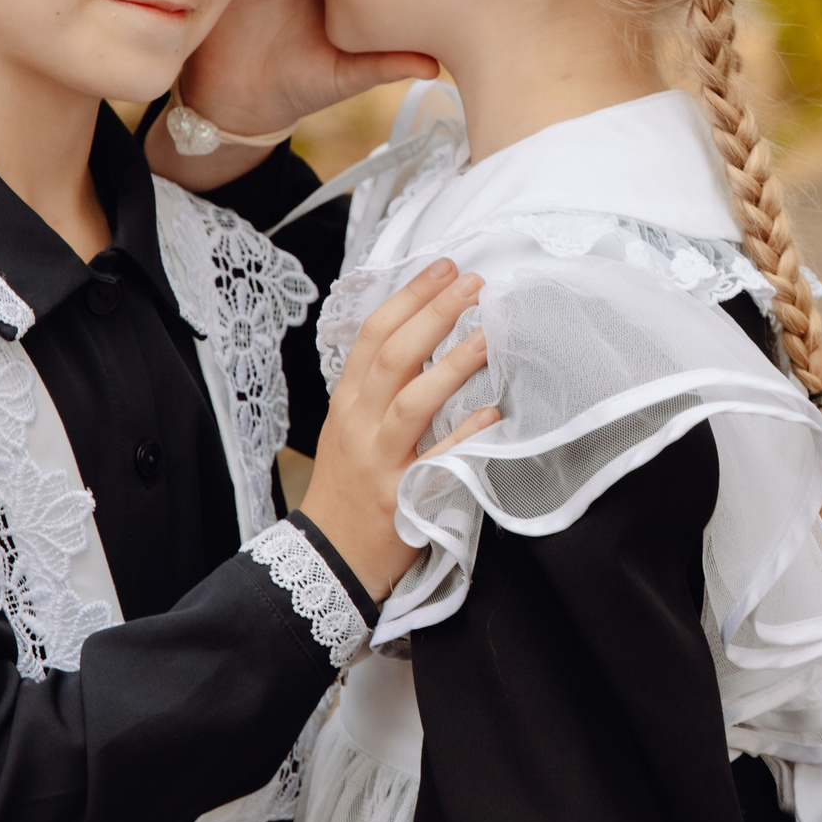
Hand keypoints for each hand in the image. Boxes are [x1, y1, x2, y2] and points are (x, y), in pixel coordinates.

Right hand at [298, 259, 498, 599]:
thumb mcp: (351, 425)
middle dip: (433, 314)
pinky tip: (493, 414)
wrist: (328, 554)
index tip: (444, 267)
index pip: (373, 335)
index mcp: (348, 401)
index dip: (409, 297)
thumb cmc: (349, 484)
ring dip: (451, 366)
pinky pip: (436, 460)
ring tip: (488, 336)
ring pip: (411, 402)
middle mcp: (359, 424)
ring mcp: (378, 460)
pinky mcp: (400, 496)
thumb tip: (425, 333)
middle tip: (472, 283)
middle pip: (393, 357)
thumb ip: (380, 385)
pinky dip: (464, 435)